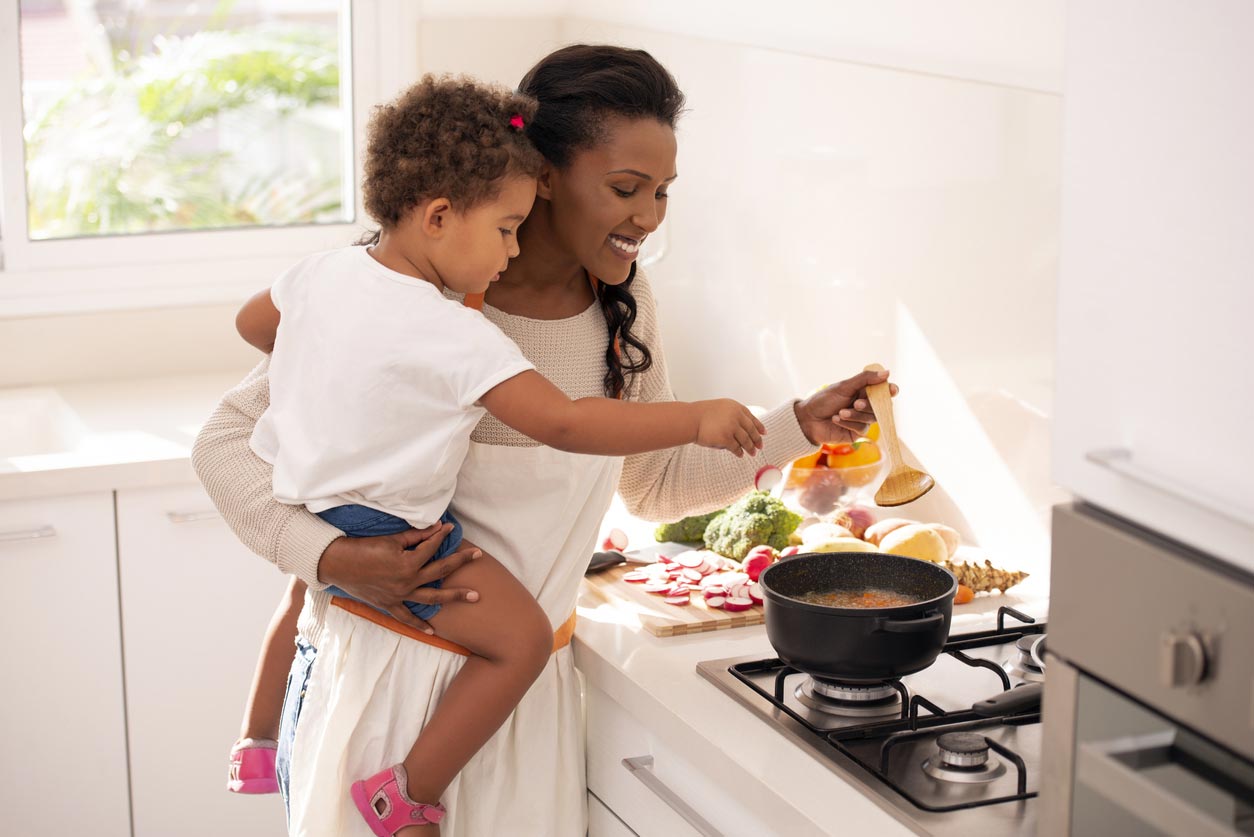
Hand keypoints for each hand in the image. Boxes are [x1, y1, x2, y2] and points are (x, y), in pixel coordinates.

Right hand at [317, 522, 480, 633]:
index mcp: (409, 563)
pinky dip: (418, 625)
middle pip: (441, 571)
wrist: (338, 564)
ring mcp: (400, 595)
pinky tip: (432, 631)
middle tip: (479, 556)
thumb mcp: (391, 539)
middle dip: (461, 562)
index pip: (432, 547)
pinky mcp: (389, 604)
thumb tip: (437, 528)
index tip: (451, 528)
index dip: (441, 535)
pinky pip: (406, 617)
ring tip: (474, 596)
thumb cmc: (363, 548)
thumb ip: (416, 536)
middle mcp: (408, 581)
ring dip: (454, 597)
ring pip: (433, 598)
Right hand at [694, 399, 766, 456]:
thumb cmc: (702, 414)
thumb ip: (733, 415)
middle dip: (757, 440)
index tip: (763, 433)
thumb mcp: (721, 408)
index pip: (752, 418)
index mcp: (736, 407)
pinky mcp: (726, 438)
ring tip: (752, 453)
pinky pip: (736, 447)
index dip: (759, 426)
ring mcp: (731, 427)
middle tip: (760, 446)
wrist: (690, 419)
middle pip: (751, 430)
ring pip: (746, 440)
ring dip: (750, 448)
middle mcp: (736, 416)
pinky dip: (739, 452)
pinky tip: (740, 454)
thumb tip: (744, 429)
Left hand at [793, 369, 898, 445]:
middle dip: (869, 405)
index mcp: (863, 392)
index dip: (890, 391)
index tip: (892, 390)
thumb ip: (865, 379)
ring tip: (840, 412)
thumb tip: (887, 373)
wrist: (808, 419)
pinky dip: (849, 423)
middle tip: (856, 403)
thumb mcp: (844, 386)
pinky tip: (836, 419)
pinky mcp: (856, 432)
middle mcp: (865, 406)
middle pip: (880, 406)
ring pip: (872, 418)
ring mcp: (862, 420)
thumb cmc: (824, 400)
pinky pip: (862, 428)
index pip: (883, 391)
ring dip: (856, 415)